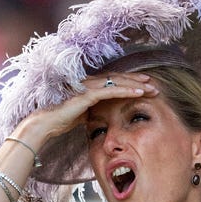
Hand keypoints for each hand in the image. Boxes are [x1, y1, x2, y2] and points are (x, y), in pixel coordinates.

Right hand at [13, 72, 158, 148]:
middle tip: (154, 85)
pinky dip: (127, 91)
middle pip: (119, 78)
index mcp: (89, 86)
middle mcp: (90, 82)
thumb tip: (101, 116)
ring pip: (118, 82)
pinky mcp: (88, 94)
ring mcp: (89, 86)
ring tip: (152, 88)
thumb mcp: (82, 115)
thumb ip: (92, 111)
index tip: (144, 85)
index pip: (113, 81)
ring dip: (137, 85)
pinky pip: (112, 90)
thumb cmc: (61, 120)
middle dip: (138, 81)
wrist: (46, 123)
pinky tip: (140, 93)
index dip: (129, 82)